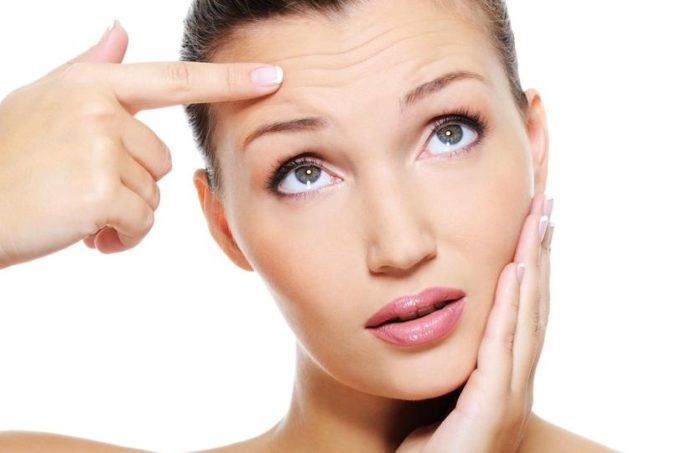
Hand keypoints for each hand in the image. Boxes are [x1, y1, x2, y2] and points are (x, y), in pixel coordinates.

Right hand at [0, 21, 282, 268]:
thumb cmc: (6, 156)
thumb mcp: (45, 100)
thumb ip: (91, 68)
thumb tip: (121, 29)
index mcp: (92, 84)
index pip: (175, 79)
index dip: (228, 79)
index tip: (273, 76)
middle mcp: (100, 108)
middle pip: (160, 159)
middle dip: (129, 184)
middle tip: (79, 189)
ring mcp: (99, 148)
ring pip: (152, 195)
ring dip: (121, 214)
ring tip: (74, 209)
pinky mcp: (99, 192)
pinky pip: (141, 223)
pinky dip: (119, 238)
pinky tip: (83, 233)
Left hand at [396, 192, 554, 452]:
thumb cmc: (430, 450)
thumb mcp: (443, 395)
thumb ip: (452, 363)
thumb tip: (436, 323)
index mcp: (505, 377)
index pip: (523, 313)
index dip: (531, 269)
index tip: (532, 227)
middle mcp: (516, 382)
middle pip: (534, 306)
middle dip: (540, 254)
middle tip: (545, 208)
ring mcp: (509, 396)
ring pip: (527, 319)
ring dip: (533, 267)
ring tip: (537, 223)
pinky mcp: (492, 407)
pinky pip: (503, 346)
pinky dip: (511, 306)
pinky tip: (514, 272)